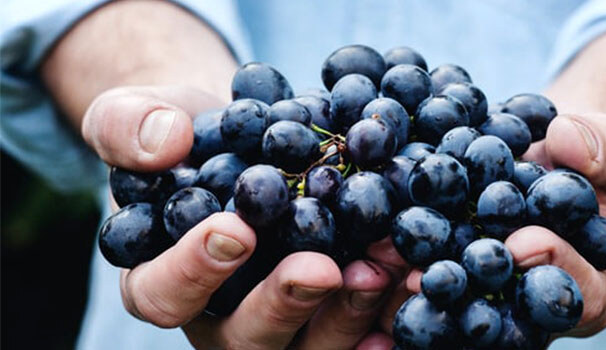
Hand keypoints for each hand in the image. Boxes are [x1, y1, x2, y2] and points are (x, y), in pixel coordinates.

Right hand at [85, 86, 392, 348]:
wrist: (243, 138)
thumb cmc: (181, 134)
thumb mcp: (136, 114)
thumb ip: (129, 126)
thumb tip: (164, 141)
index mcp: (160, 279)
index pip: (162, 294)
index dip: (195, 270)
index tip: (236, 229)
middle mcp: (220, 317)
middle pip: (245, 339)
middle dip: (285, 305)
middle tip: (322, 269)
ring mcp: (279, 323)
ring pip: (309, 346)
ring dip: (349, 312)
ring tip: (385, 267)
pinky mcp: (328, 313)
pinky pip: (356, 333)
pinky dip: (387, 316)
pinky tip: (413, 291)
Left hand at [390, 113, 605, 341]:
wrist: (542, 154)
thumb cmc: (586, 157)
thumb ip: (605, 147)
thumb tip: (570, 143)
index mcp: (588, 286)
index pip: (581, 296)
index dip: (556, 271)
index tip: (526, 242)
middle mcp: (529, 304)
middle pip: (504, 316)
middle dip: (467, 293)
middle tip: (431, 276)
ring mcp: (483, 295)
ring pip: (451, 305)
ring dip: (414, 285)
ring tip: (381, 260)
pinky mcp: (444, 273)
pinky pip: (418, 276)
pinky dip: (391, 260)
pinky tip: (362, 243)